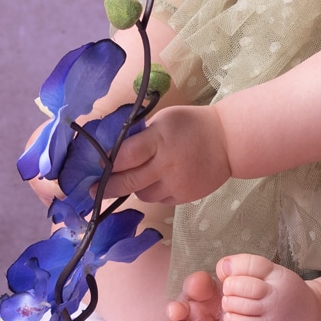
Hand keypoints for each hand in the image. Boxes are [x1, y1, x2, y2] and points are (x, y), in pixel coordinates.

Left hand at [102, 105, 232, 204]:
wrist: (228, 141)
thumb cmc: (192, 124)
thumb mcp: (164, 119)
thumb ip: (141, 135)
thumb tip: (113, 151)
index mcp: (159, 140)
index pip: (124, 156)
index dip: (106, 164)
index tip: (93, 168)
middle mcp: (166, 165)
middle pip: (127, 182)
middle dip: (107, 187)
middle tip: (92, 191)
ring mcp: (176, 184)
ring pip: (141, 195)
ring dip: (134, 187)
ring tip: (138, 175)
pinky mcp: (184, 197)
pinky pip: (158, 200)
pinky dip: (153, 192)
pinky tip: (158, 180)